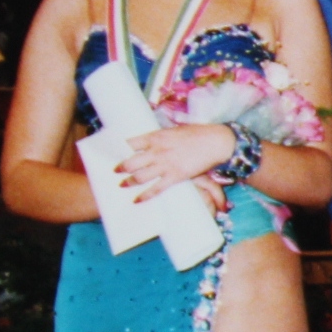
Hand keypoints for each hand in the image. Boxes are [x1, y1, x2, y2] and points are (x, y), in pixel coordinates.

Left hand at [117, 123, 234, 201]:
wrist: (216, 141)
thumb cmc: (198, 133)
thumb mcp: (174, 130)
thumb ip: (160, 137)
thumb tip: (151, 142)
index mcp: (155, 137)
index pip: (130, 143)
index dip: (120, 149)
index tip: (115, 153)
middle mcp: (157, 151)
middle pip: (130, 162)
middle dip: (121, 168)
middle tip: (116, 171)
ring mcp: (165, 165)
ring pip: (140, 176)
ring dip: (129, 182)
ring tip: (122, 185)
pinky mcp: (176, 176)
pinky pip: (156, 188)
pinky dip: (145, 196)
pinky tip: (137, 200)